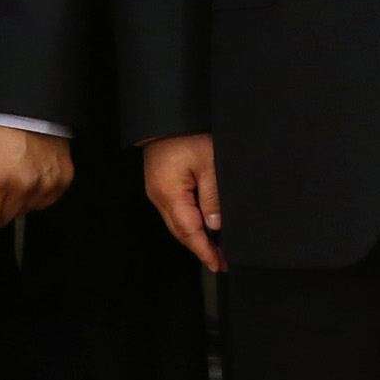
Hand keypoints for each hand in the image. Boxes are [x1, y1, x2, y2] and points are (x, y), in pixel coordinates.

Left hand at [0, 124, 72, 269]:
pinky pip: (44, 202)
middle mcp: (23, 186)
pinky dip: (35, 193)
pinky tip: (32, 171)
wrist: (29, 106)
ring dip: (16, 199)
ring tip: (16, 170)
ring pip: (23, 212)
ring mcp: (46, 184)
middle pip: (3, 220)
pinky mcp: (62, 180)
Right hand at [143, 135, 227, 272]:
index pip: (189, 231)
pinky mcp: (160, 184)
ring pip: (178, 223)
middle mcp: (159, 197)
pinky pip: (176, 211)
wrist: (167, 115)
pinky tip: (203, 225)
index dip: (204, 250)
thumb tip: (215, 225)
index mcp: (169, 194)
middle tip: (221, 261)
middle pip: (181, 232)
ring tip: (216, 247)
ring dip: (196, 236)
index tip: (218, 264)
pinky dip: (190, 222)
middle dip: (201, 248)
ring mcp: (157, 191)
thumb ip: (212, 196)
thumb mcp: (209, 163)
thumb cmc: (187, 133)